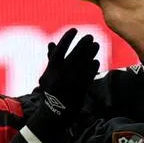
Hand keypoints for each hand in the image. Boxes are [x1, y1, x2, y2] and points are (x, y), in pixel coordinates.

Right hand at [24, 28, 100, 142]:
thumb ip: (51, 60)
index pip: (60, 49)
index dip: (67, 38)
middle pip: (73, 56)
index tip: (75, 29)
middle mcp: (60, 75)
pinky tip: (96, 61)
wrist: (54, 113)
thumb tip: (52, 44)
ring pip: (82, 65)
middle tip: (90, 36)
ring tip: (96, 45)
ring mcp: (70, 83)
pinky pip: (87, 77)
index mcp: (51, 69)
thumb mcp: (47, 76)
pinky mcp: (79, 91)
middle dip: (82, 44)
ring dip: (90, 54)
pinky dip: (92, 68)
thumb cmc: (50, 91)